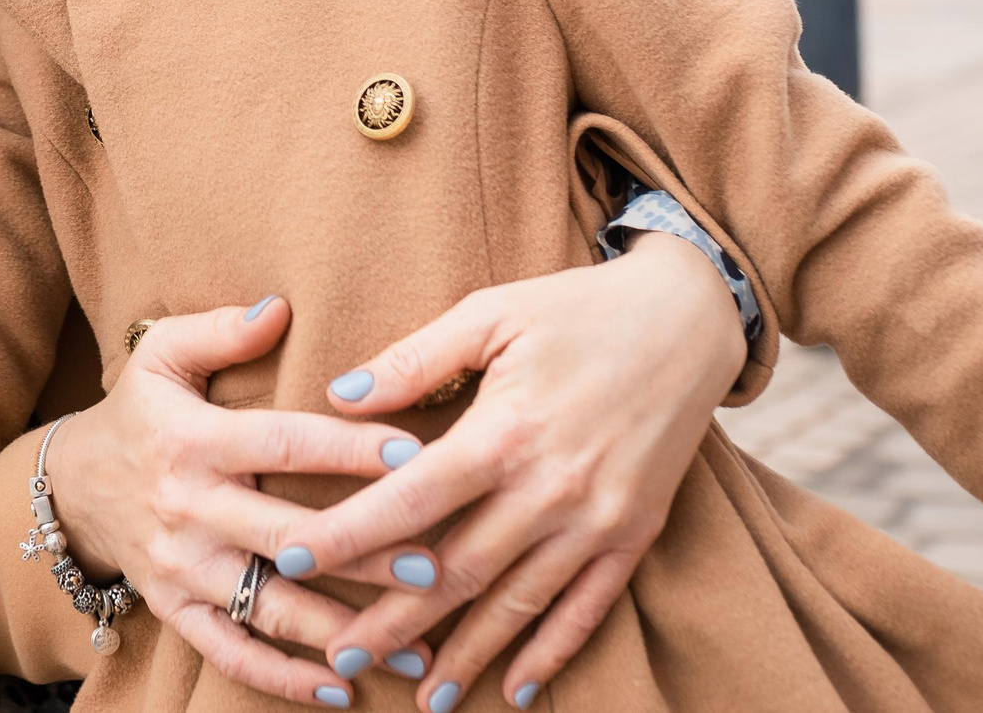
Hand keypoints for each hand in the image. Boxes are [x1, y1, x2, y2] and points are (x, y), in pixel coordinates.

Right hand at [43, 297, 409, 706]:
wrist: (71, 484)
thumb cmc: (138, 410)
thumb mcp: (162, 354)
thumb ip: (221, 329)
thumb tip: (281, 307)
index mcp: (194, 441)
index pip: (283, 444)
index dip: (347, 448)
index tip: (414, 453)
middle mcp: (189, 509)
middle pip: (290, 537)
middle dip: (367, 554)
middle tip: (438, 566)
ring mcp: (182, 569)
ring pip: (270, 606)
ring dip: (344, 631)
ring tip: (414, 643)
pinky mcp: (175, 610)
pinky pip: (231, 653)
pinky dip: (283, 678)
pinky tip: (341, 689)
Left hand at [279, 234, 746, 711]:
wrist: (688, 317)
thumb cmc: (576, 308)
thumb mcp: (490, 312)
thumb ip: (415, 359)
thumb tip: (339, 395)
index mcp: (504, 430)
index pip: (409, 498)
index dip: (348, 533)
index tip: (293, 561)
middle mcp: (551, 487)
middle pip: (457, 570)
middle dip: (394, 620)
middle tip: (341, 657)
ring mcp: (598, 517)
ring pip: (518, 602)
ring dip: (468, 654)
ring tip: (423, 697)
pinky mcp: (634, 532)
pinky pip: (588, 606)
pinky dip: (552, 651)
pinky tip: (516, 687)